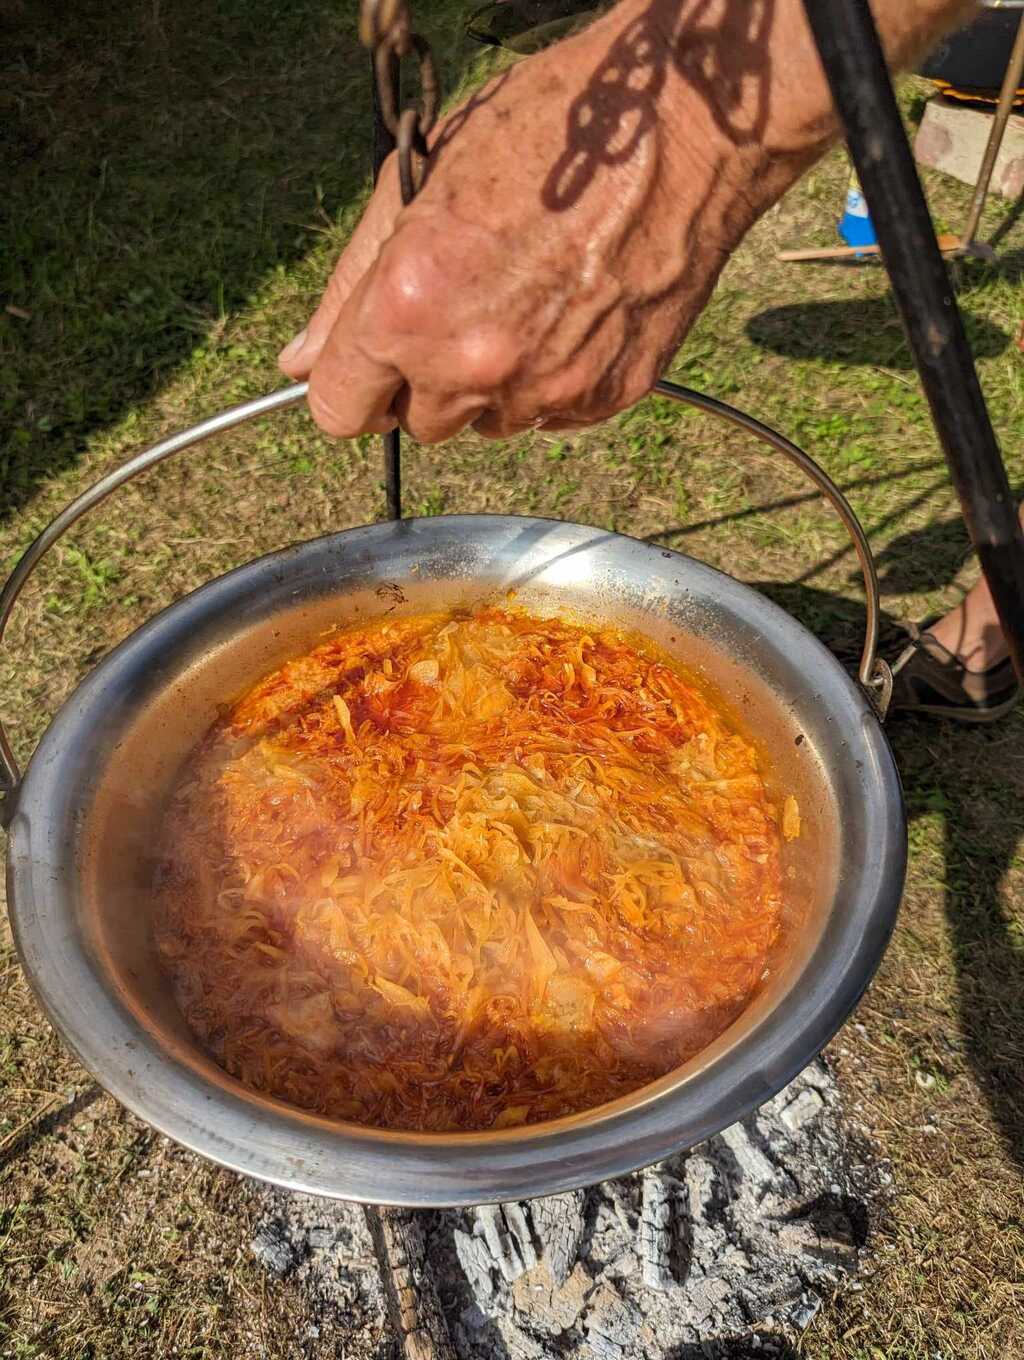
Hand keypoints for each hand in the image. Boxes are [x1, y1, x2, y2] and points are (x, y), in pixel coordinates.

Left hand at [278, 0, 965, 442]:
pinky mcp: (606, 398)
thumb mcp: (418, 182)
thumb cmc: (545, 132)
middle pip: (417, 424)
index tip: (372, 358)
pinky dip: (552, 380)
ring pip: (486, 424)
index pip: (340, 411)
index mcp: (411, 307)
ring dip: (490, 383)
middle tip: (467, 299)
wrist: (684, 126)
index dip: (353, 382)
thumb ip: (348, 287)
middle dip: (426, 376)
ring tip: (528, 297)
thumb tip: (298, 364)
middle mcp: (475, 365)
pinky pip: (551, 417)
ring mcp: (547, 388)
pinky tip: (572, 312)